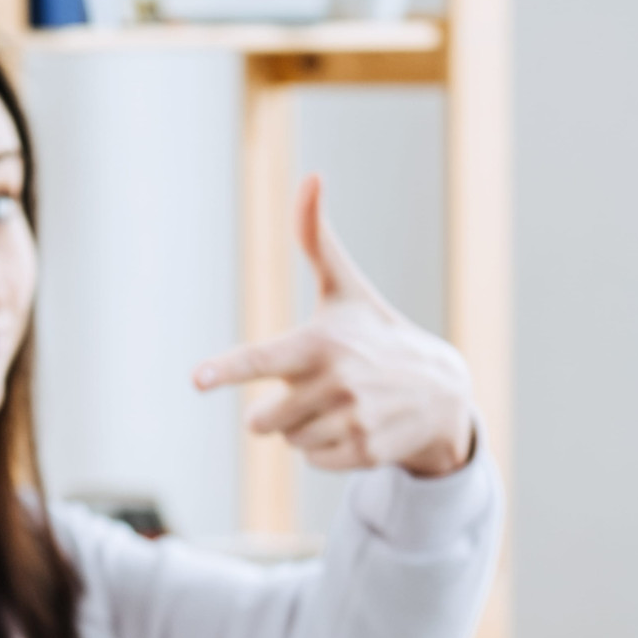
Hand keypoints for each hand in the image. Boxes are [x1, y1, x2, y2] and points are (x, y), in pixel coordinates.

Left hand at [191, 174, 475, 477]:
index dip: (227, 369)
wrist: (441, 390)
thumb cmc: (377, 333)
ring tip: (340, 405)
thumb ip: (316, 240)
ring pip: (288, 441)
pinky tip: (355, 426)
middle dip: (277, 409)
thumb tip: (311, 176)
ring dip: (303, 428)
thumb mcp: (346, 290)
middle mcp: (336, 382)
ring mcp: (353, 420)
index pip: (262, 359)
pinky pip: (313, 461)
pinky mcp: (366, 452)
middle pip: (263, 419)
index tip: (196, 379)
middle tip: (313, 388)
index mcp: (322, 342)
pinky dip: (326, 449)